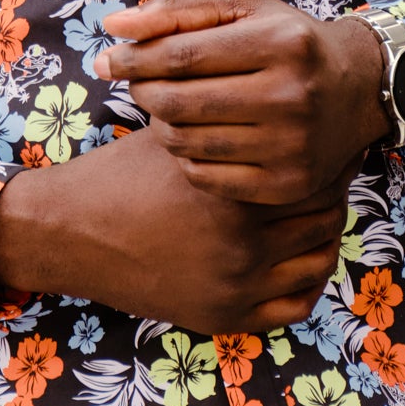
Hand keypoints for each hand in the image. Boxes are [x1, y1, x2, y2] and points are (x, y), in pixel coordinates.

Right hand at [0, 124, 349, 333]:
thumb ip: (225, 121)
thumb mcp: (175, 136)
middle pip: (324, 214)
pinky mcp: (227, 317)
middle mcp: (241, 244)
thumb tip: (272, 88)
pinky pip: (296, 305)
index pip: (312, 171)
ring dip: (324, 232)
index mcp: (232, 191)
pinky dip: (307, 279)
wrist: (72, 233)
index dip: (327, 151)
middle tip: (332, 171)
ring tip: (317, 208)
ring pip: (318, 259)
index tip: (333, 139)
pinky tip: (300, 253)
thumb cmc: (123, 174)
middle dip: (331, 189)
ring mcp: (236, 286)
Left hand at [95, 0, 390, 204]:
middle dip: (143, 91)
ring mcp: (292, 146)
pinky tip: (192, 136)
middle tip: (137, 83)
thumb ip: (176, 9)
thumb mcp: (241, 6)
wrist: (354, 89)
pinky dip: (184, 157)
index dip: (135, 58)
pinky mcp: (287, 185)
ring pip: (187, 143)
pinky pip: (205, 177)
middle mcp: (291, 95)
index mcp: (281, 43)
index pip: (182, 55)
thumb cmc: (284, 38)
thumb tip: (114, 25)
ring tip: (167, 107)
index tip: (109, 59)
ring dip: (160, 124)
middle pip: (179, 103)